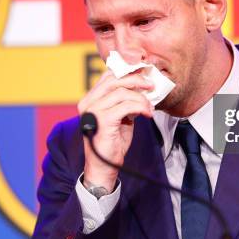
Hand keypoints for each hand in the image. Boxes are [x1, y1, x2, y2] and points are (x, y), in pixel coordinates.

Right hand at [78, 70, 153, 192]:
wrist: (104, 166)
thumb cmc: (112, 141)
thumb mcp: (119, 116)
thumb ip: (124, 100)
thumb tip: (141, 86)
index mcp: (90, 99)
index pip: (108, 76)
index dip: (127, 72)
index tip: (144, 74)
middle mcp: (88, 102)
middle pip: (114, 80)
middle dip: (136, 80)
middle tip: (150, 85)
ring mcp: (94, 110)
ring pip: (122, 92)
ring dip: (141, 98)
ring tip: (149, 107)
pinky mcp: (103, 119)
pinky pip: (126, 105)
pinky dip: (140, 107)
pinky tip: (147, 114)